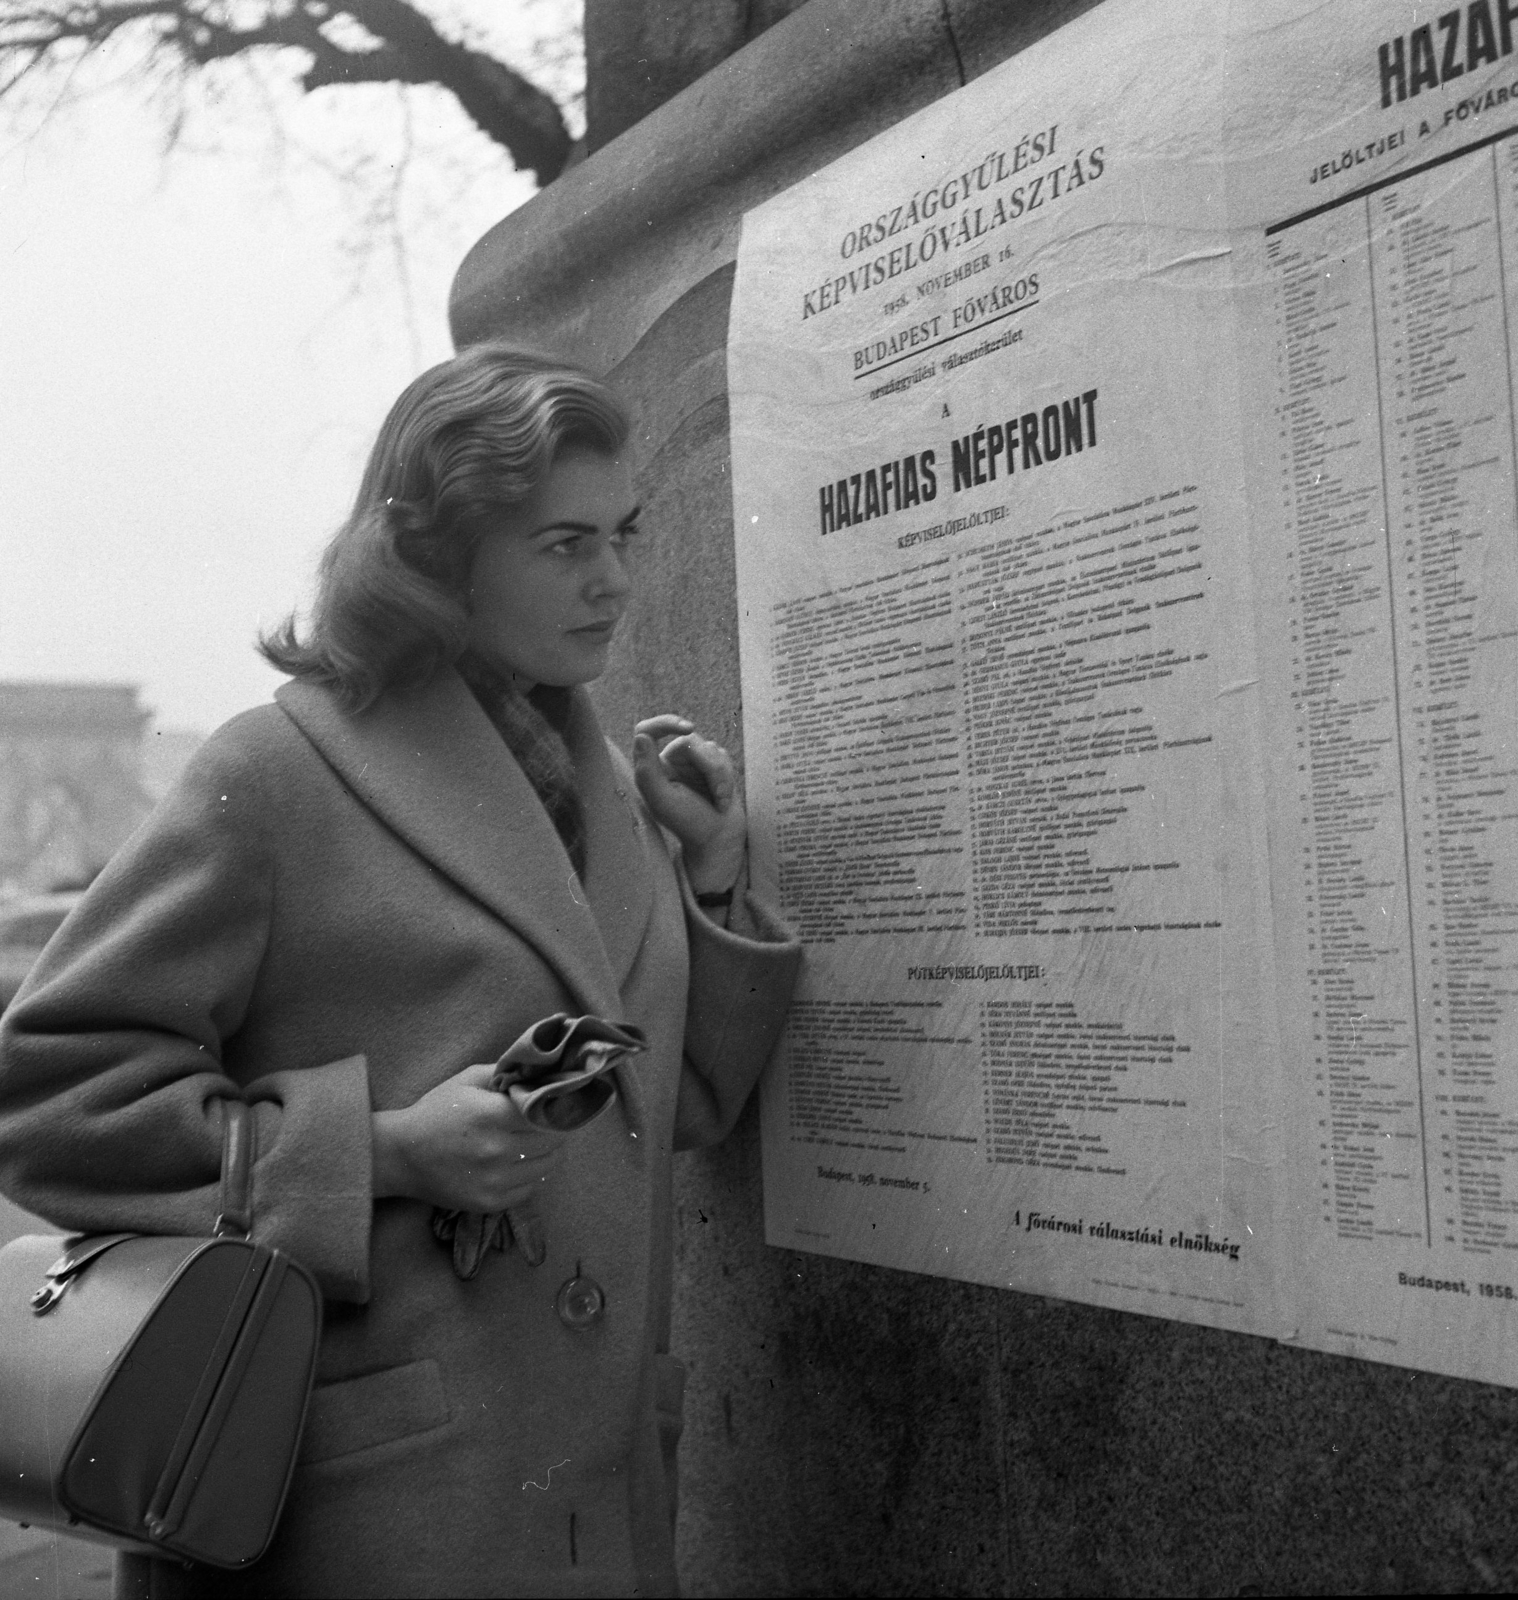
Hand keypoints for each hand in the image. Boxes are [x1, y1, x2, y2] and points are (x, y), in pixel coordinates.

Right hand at [372, 1061, 564, 1210]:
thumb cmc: (437, 1112)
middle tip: (552, 1121)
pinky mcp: (491, 1203)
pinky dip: (532, 1175)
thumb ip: (507, 1073)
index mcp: (491, 1115)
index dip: (556, 1106)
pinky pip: (531, 1188)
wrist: (402, 1156)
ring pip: (548, 1166)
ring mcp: (495, 1181)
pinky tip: (519, 1163)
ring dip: (549, 1152)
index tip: (558, 1103)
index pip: (548, 1112)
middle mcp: (496, 1150)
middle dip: (556, 1128)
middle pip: (553, 1140)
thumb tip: (543, 1073)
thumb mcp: (467, 1080)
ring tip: (537, 1141)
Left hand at [633, 714, 747, 895]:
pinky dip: (727, 779)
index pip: (648, 730)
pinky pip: (722, 756)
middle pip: (690, 741)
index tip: (688, 729)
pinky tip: (724, 800)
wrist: (719, 840)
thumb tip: (641, 736)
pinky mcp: (712, 766)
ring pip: (710, 748)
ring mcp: (692, 763)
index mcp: (652, 768)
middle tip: (718, 795)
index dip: (666, 723)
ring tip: (720, 802)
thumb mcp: (662, 800)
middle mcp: (670, 762)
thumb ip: (647, 770)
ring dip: (721, 777)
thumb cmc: (688, 823)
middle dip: (710, 766)